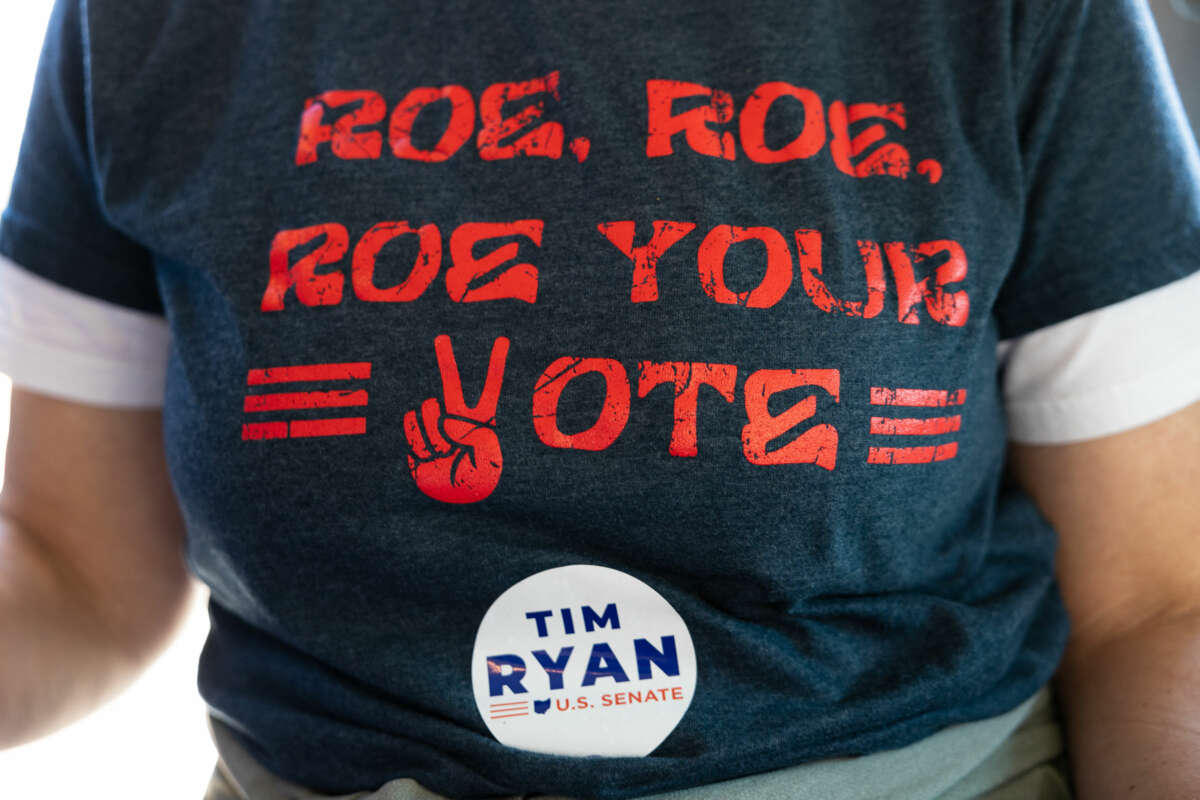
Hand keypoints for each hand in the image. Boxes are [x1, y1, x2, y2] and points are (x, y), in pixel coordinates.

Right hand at [403, 335, 509, 503]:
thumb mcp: (485, 458)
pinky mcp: (418, 440)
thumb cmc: (477, 485)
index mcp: (483, 423)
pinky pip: (411, 423)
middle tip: (441, 337)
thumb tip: (443, 415)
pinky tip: (428, 455)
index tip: (502, 340)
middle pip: (451, 383)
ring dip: (432, 431)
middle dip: (446, 360)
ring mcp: (437, 429)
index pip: (491, 388)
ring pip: (427, 409)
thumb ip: (468, 432)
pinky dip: (418, 439)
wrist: (454, 508)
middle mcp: (459, 421)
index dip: (495, 364)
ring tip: (443, 452)